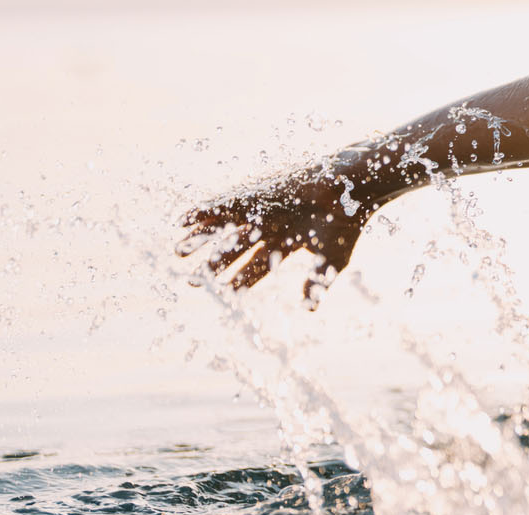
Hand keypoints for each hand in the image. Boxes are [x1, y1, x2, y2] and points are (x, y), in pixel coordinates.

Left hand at [180, 171, 374, 290]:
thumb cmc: (345, 224)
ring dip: (201, 240)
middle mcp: (270, 226)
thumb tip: (307, 310)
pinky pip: (223, 205)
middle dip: (215, 266)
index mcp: (286, 242)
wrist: (349, 190)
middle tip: (193, 282)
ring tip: (179, 252)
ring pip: (225, 228)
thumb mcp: (330, 262)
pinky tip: (183, 219)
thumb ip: (315, 285)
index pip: (257, 267)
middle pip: (235, 249)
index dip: (240, 281)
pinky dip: (203, 212)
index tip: (223, 295)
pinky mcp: (256, 195)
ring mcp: (261, 210)